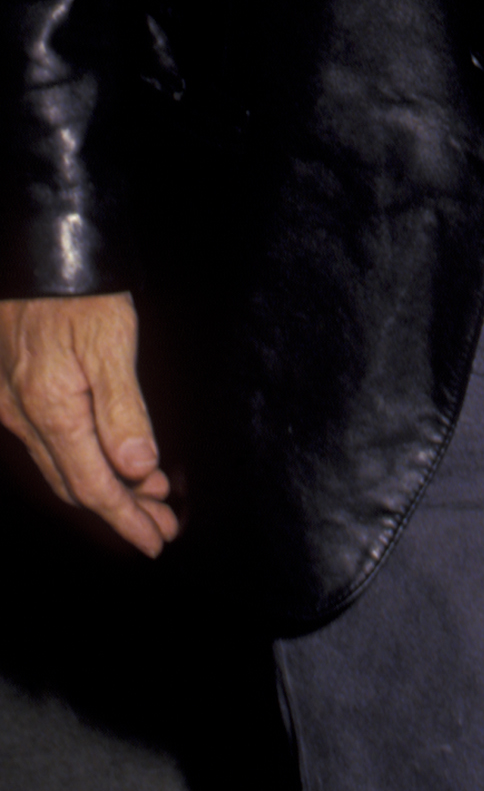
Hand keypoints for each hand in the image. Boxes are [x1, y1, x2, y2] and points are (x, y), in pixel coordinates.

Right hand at [0, 292, 178, 555]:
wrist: (40, 250)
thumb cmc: (78, 290)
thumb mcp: (111, 342)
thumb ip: (123, 409)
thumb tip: (139, 468)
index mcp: (50, 410)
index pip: (93, 484)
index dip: (127, 517)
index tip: (157, 540)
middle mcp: (23, 415)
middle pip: (76, 483)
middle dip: (122, 510)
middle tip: (162, 527)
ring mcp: (13, 404)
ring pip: (62, 464)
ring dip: (106, 488)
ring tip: (148, 501)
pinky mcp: (14, 389)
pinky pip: (50, 443)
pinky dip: (84, 460)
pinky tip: (110, 459)